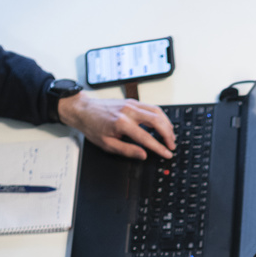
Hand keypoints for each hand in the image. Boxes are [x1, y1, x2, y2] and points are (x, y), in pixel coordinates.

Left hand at [56, 92, 175, 159]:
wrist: (83, 110)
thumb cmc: (92, 126)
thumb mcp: (107, 144)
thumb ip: (126, 150)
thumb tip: (142, 154)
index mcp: (121, 123)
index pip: (146, 138)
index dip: (159, 147)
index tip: (167, 154)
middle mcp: (128, 111)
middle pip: (157, 121)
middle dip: (168, 134)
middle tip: (171, 145)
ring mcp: (131, 104)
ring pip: (157, 112)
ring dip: (167, 124)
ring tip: (170, 136)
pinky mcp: (132, 101)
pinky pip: (152, 107)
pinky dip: (160, 116)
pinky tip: (162, 124)